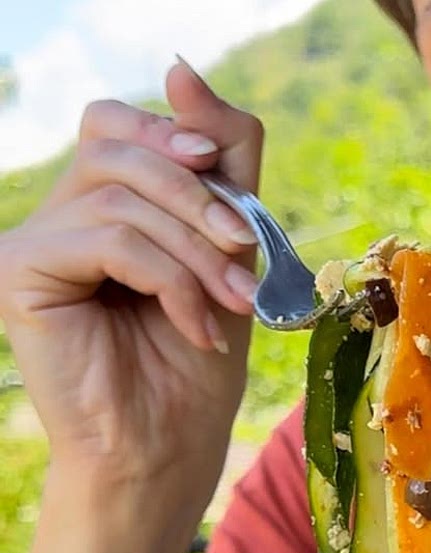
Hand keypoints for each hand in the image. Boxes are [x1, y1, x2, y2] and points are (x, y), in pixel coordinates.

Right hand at [0, 60, 264, 536]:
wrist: (171, 446)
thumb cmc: (197, 364)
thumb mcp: (230, 255)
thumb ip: (220, 165)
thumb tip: (180, 67)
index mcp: (103, 207)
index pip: (123, 127)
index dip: (176, 135)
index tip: (223, 175)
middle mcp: (59, 215)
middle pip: (120, 146)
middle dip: (201, 199)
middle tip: (246, 256)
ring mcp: (33, 242)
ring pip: (123, 197)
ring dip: (198, 253)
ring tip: (230, 308)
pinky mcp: (21, 273)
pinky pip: (108, 240)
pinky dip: (171, 281)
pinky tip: (196, 327)